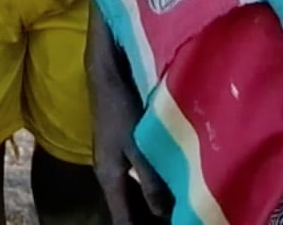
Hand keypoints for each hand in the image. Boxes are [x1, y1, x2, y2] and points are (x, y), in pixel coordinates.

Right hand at [88, 14, 172, 223]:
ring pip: (133, 194)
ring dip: (151, 205)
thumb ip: (151, 181)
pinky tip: (170, 186)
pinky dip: (151, 188)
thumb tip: (163, 214)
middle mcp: (108, 173)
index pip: (121, 218)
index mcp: (109, 177)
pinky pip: (136, 179)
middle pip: (127, 209)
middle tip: (176, 220)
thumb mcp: (139, 145)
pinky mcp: (122, 148)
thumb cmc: (122, 107)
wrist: (105, 71)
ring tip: (176, 211)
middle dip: (147, 219)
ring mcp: (114, 160)